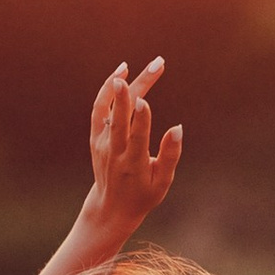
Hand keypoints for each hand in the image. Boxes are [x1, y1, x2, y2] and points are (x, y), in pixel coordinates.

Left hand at [82, 59, 182, 249]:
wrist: (111, 208)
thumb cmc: (143, 195)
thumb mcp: (162, 182)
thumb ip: (170, 156)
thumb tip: (178, 128)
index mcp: (133, 164)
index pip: (136, 137)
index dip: (141, 119)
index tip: (145, 101)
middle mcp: (115, 151)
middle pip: (122, 116)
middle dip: (136, 89)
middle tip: (155, 66)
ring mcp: (103, 143)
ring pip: (107, 109)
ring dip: (117, 86)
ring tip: (130, 66)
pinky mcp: (96, 137)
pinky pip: (98, 109)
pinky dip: (105, 91)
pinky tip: (120, 74)